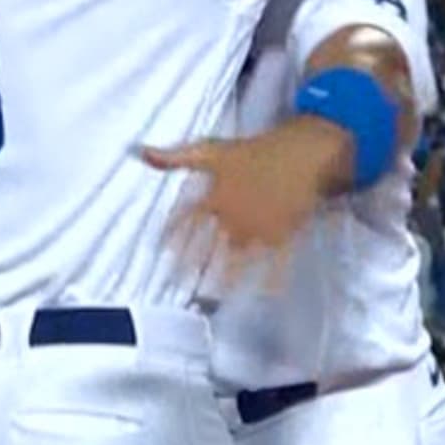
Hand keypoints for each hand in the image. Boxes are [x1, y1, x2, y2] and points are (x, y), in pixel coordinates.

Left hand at [138, 119, 350, 289]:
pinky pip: (277, 263)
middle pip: (207, 247)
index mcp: (215, 199)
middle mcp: (233, 219)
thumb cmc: (256, 149)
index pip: (185, 221)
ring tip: (214, 294)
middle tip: (177, 280)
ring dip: (224, 278)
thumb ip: (175, 157)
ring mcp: (258, 231)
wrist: (303, 153)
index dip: (172, 233)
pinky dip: (272, 279)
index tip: (160, 247)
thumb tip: (141, 152)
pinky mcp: (283, 235)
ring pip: (236, 260)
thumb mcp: (211, 149)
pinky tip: (267, 292)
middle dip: (191, 264)